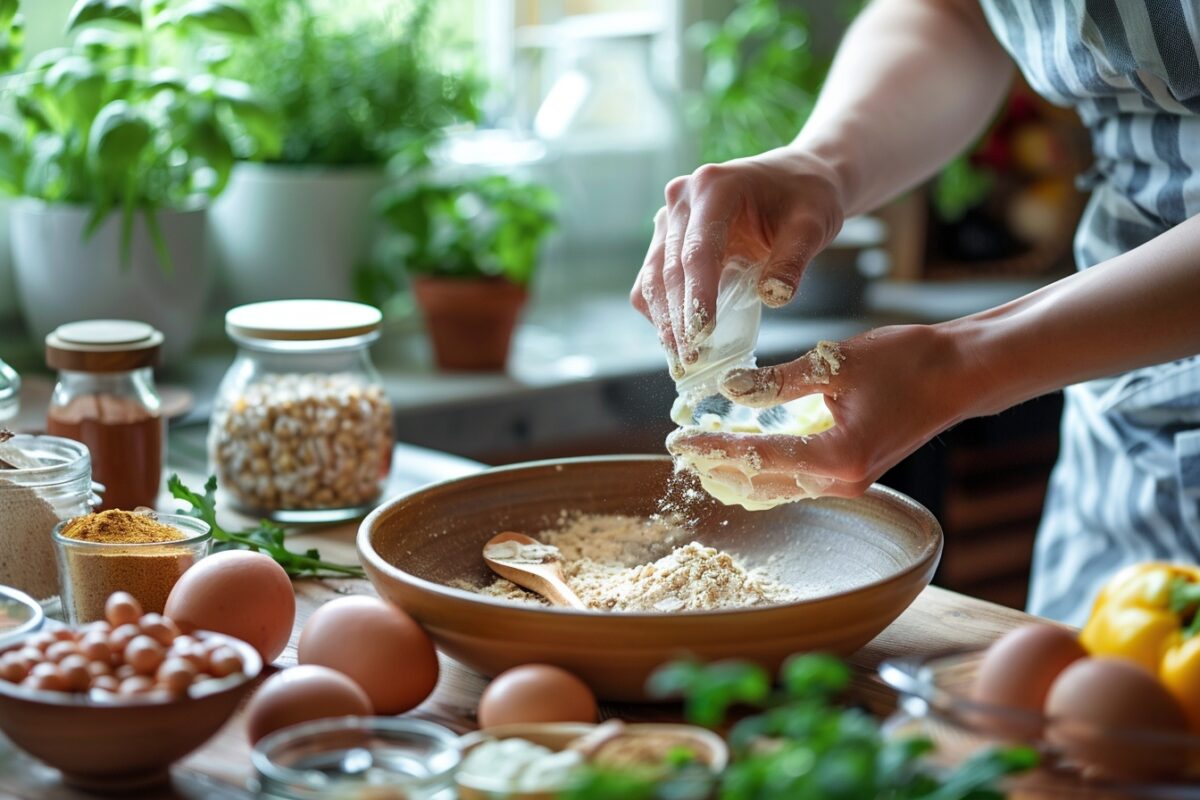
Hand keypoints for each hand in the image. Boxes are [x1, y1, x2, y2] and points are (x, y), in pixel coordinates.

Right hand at [631, 148, 845, 369]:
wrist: (797, 179)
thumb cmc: (806, 199)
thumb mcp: (811, 227)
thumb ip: (793, 260)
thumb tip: (775, 297)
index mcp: (715, 187)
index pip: (698, 252)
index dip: (697, 297)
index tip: (701, 336)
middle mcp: (682, 198)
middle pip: (670, 269)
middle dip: (678, 319)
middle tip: (691, 360)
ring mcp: (670, 217)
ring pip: (653, 277)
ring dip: (665, 319)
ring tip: (682, 357)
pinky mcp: (667, 236)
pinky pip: (653, 279)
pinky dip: (663, 310)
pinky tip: (680, 337)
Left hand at [666, 324, 985, 500]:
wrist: (962, 374)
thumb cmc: (909, 362)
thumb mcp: (836, 363)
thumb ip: (779, 381)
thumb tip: (729, 390)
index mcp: (837, 458)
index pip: (757, 457)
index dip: (713, 448)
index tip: (678, 439)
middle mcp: (841, 482)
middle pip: (762, 484)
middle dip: (717, 467)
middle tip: (679, 450)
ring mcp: (849, 483)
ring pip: (778, 488)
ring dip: (738, 472)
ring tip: (701, 454)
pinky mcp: (853, 473)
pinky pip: (797, 480)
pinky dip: (765, 470)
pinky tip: (743, 455)